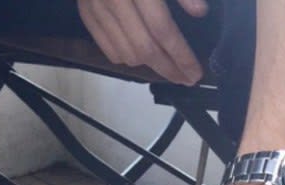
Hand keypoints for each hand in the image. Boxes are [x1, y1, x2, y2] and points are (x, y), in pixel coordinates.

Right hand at [77, 0, 207, 83]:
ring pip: (126, 54)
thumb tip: (199, 13)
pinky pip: (108, 49)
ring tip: (167, 67)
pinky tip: (142, 57)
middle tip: (185, 78)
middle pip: (145, 49)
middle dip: (168, 69)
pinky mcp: (85, 13)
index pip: (162, 30)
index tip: (195, 72)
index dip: (181, 55)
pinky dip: (127, 59)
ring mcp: (96, 7)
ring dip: (150, 67)